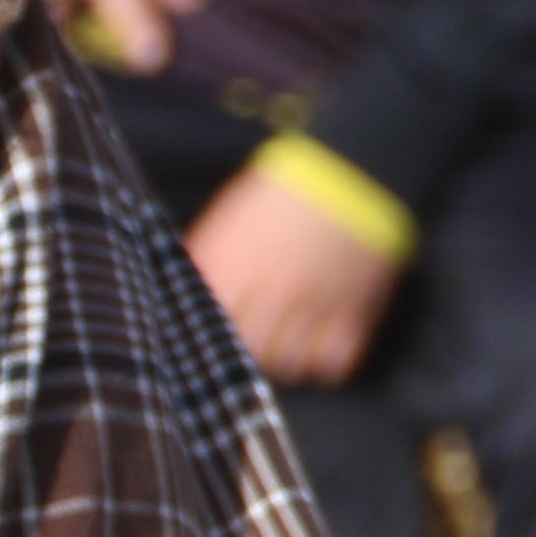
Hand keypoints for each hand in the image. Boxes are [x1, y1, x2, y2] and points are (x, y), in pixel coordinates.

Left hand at [186, 164, 401, 386]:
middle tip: (254, 342)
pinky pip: (333, 362)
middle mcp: (268, 292)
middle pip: (247, 351)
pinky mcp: (354, 311)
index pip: (205, 325)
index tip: (214, 334)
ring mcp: (312, 305)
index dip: (209, 334)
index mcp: (230, 267)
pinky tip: (321, 346)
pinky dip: (325, 361)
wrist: (351, 173)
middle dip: (247, 351)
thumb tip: (182, 287)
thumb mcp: (230, 218)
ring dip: (284, 359)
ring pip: (288, 364)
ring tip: (286, 345)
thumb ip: (205, 257)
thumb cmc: (284, 192)